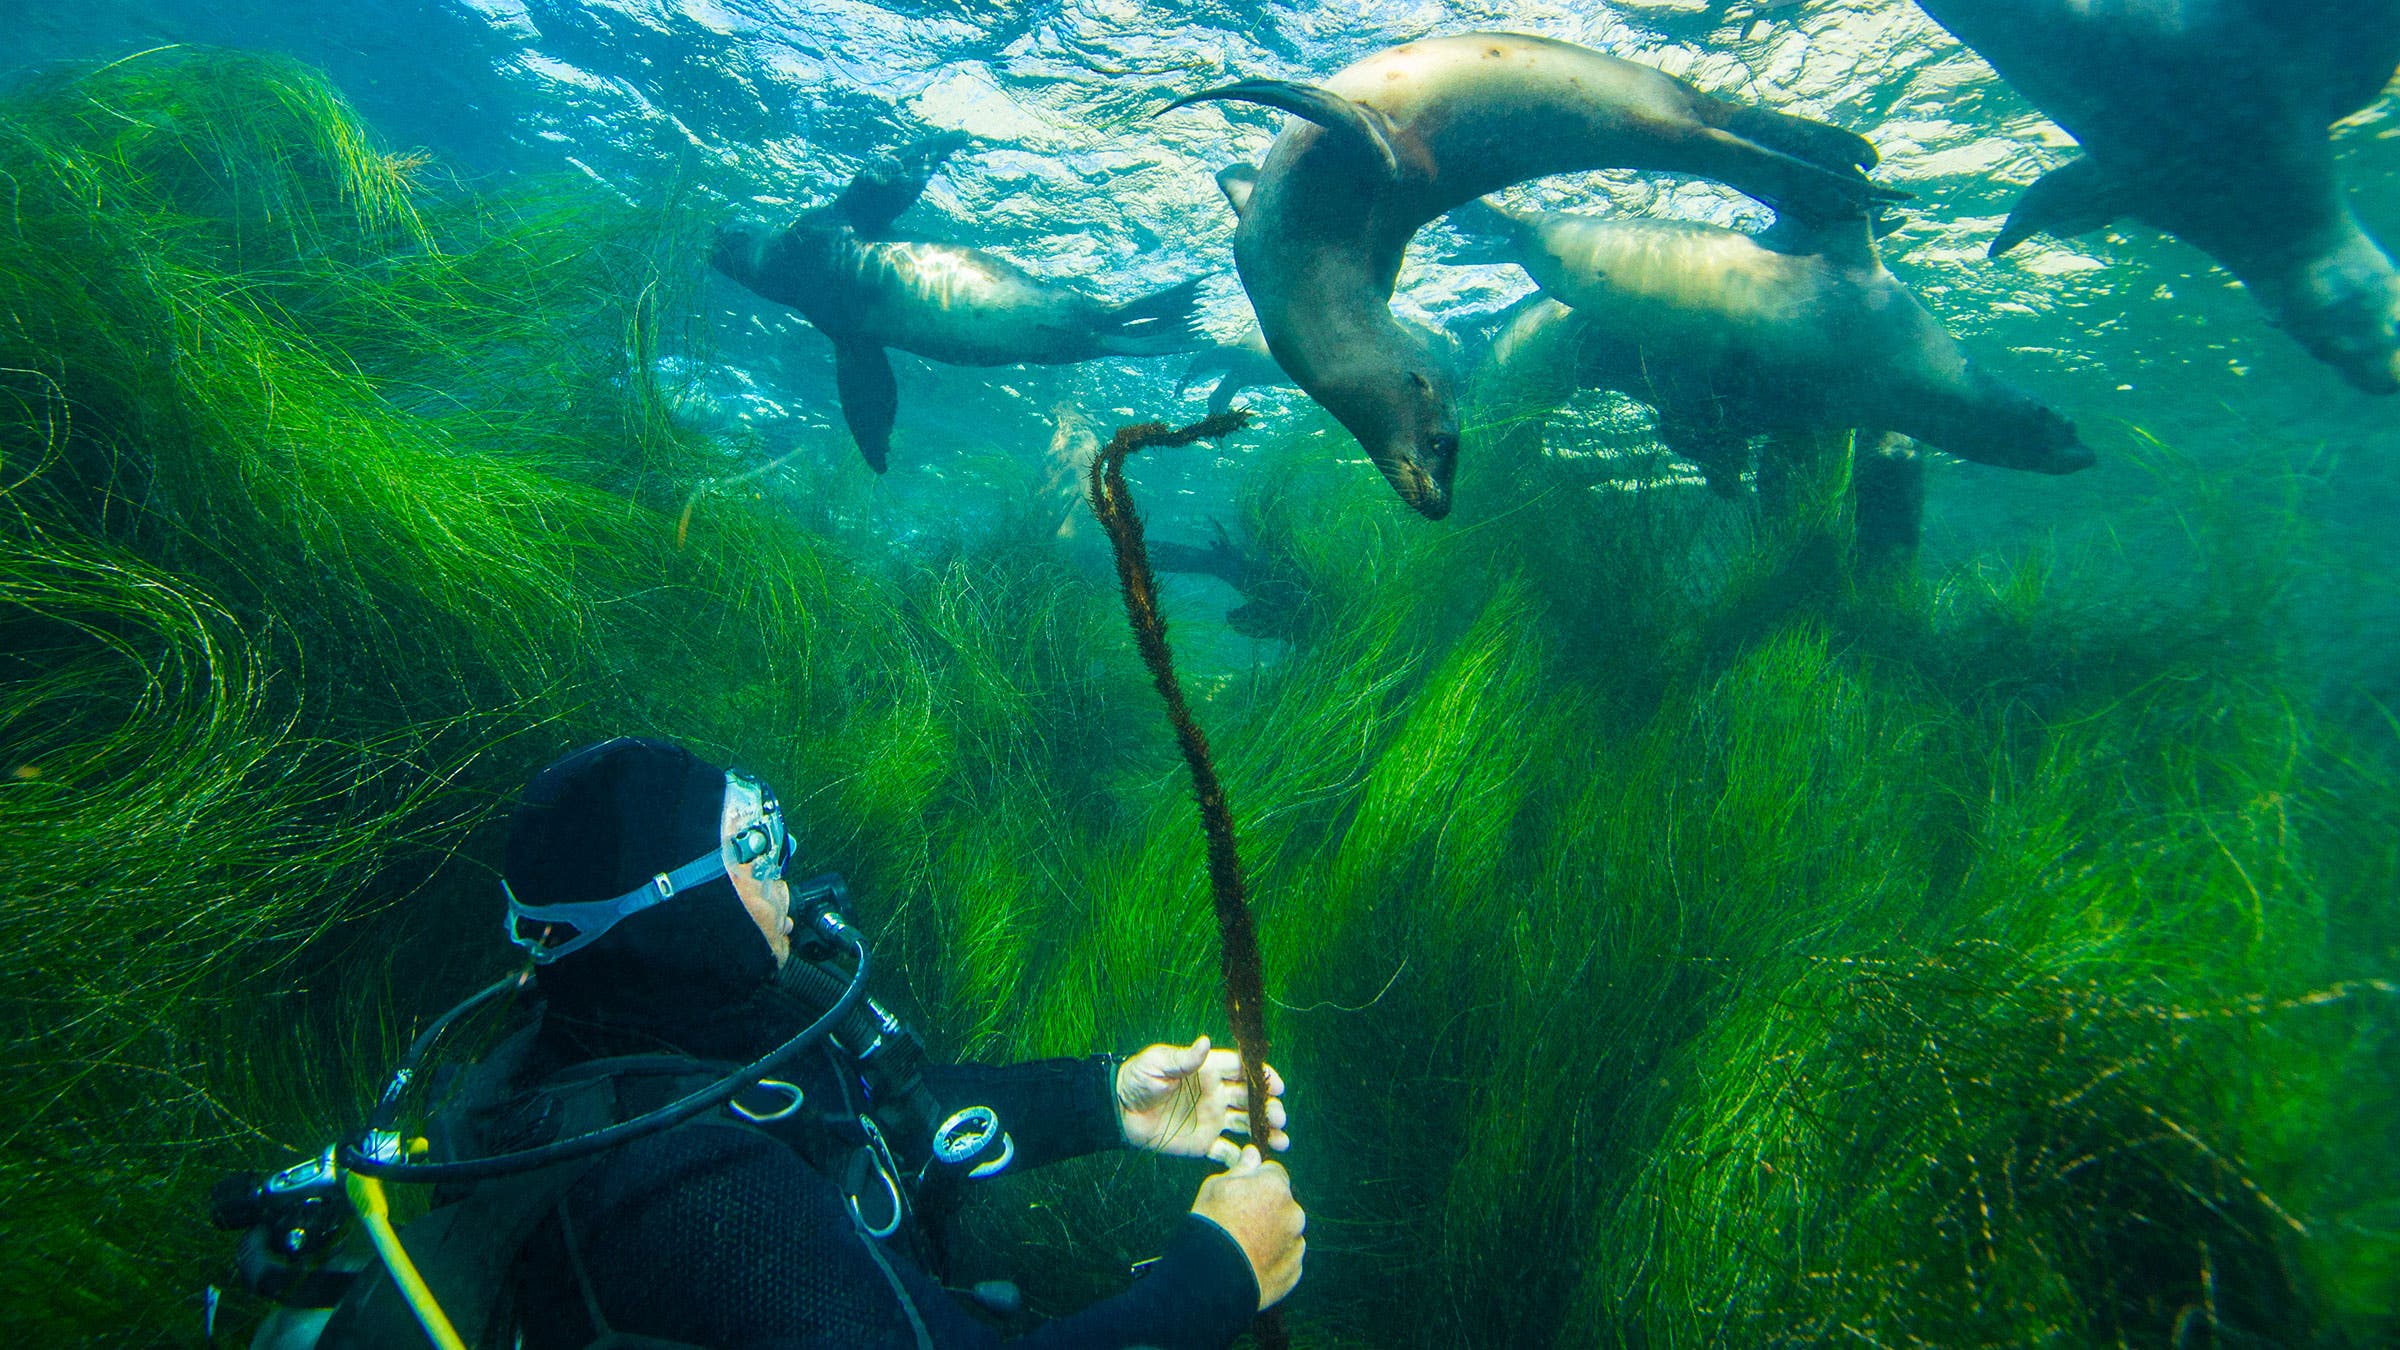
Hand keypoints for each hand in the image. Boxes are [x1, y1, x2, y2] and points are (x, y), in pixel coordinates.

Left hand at [1117, 1036, 1288, 1163]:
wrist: (1118, 1112)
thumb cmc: (1137, 1080)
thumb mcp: (1157, 1063)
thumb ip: (1183, 1059)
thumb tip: (1204, 1042)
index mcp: (1208, 1070)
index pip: (1241, 1070)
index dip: (1262, 1076)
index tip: (1278, 1085)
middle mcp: (1215, 1094)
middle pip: (1250, 1099)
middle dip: (1268, 1107)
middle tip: (1279, 1117)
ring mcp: (1211, 1118)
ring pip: (1245, 1124)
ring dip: (1264, 1131)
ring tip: (1282, 1140)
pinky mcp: (1202, 1142)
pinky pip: (1226, 1150)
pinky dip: (1241, 1156)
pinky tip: (1255, 1160)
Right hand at [1191, 1144, 1304, 1310]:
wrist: (1213, 1278)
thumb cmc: (1211, 1226)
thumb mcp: (1216, 1187)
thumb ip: (1240, 1169)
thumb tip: (1252, 1153)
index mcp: (1276, 1187)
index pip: (1274, 1172)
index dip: (1257, 1181)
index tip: (1241, 1194)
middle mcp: (1294, 1213)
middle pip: (1283, 1203)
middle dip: (1267, 1208)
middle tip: (1240, 1223)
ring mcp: (1296, 1244)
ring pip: (1286, 1231)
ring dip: (1272, 1234)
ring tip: (1244, 1247)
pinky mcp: (1294, 1271)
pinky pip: (1286, 1258)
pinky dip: (1273, 1258)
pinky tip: (1252, 1264)